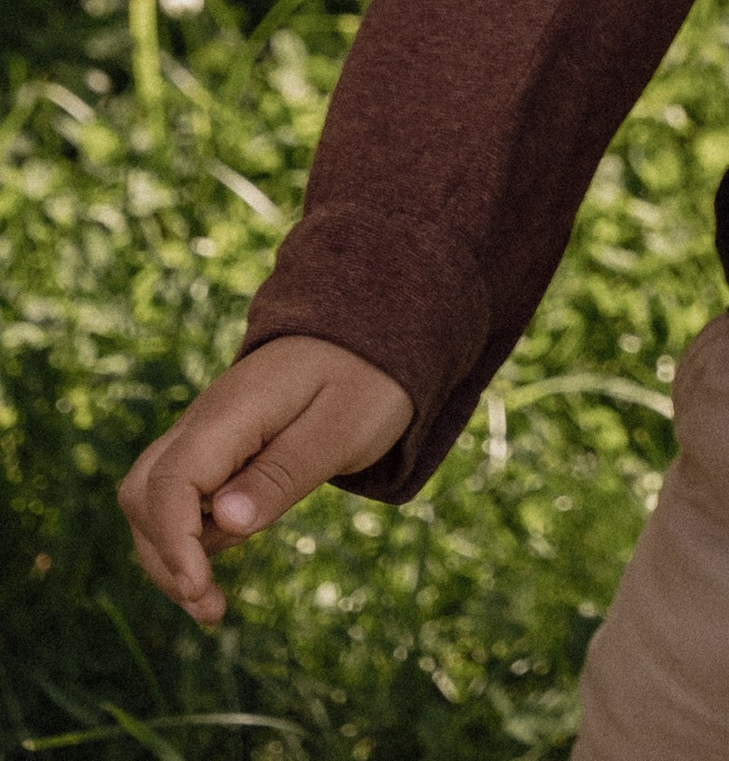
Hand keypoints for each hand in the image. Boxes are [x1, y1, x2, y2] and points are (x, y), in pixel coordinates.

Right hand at [119, 339, 412, 627]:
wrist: (369, 333)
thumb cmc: (365, 378)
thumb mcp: (343, 428)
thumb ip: (284, 473)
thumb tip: (225, 523)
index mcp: (234, 410)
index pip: (173, 481)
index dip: (175, 543)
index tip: (201, 590)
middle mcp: (204, 420)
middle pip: (144, 494)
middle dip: (164, 559)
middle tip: (211, 609)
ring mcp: (204, 433)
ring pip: (151, 500)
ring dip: (170, 556)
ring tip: (213, 604)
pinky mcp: (214, 449)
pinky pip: (179, 497)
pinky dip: (188, 538)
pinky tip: (217, 564)